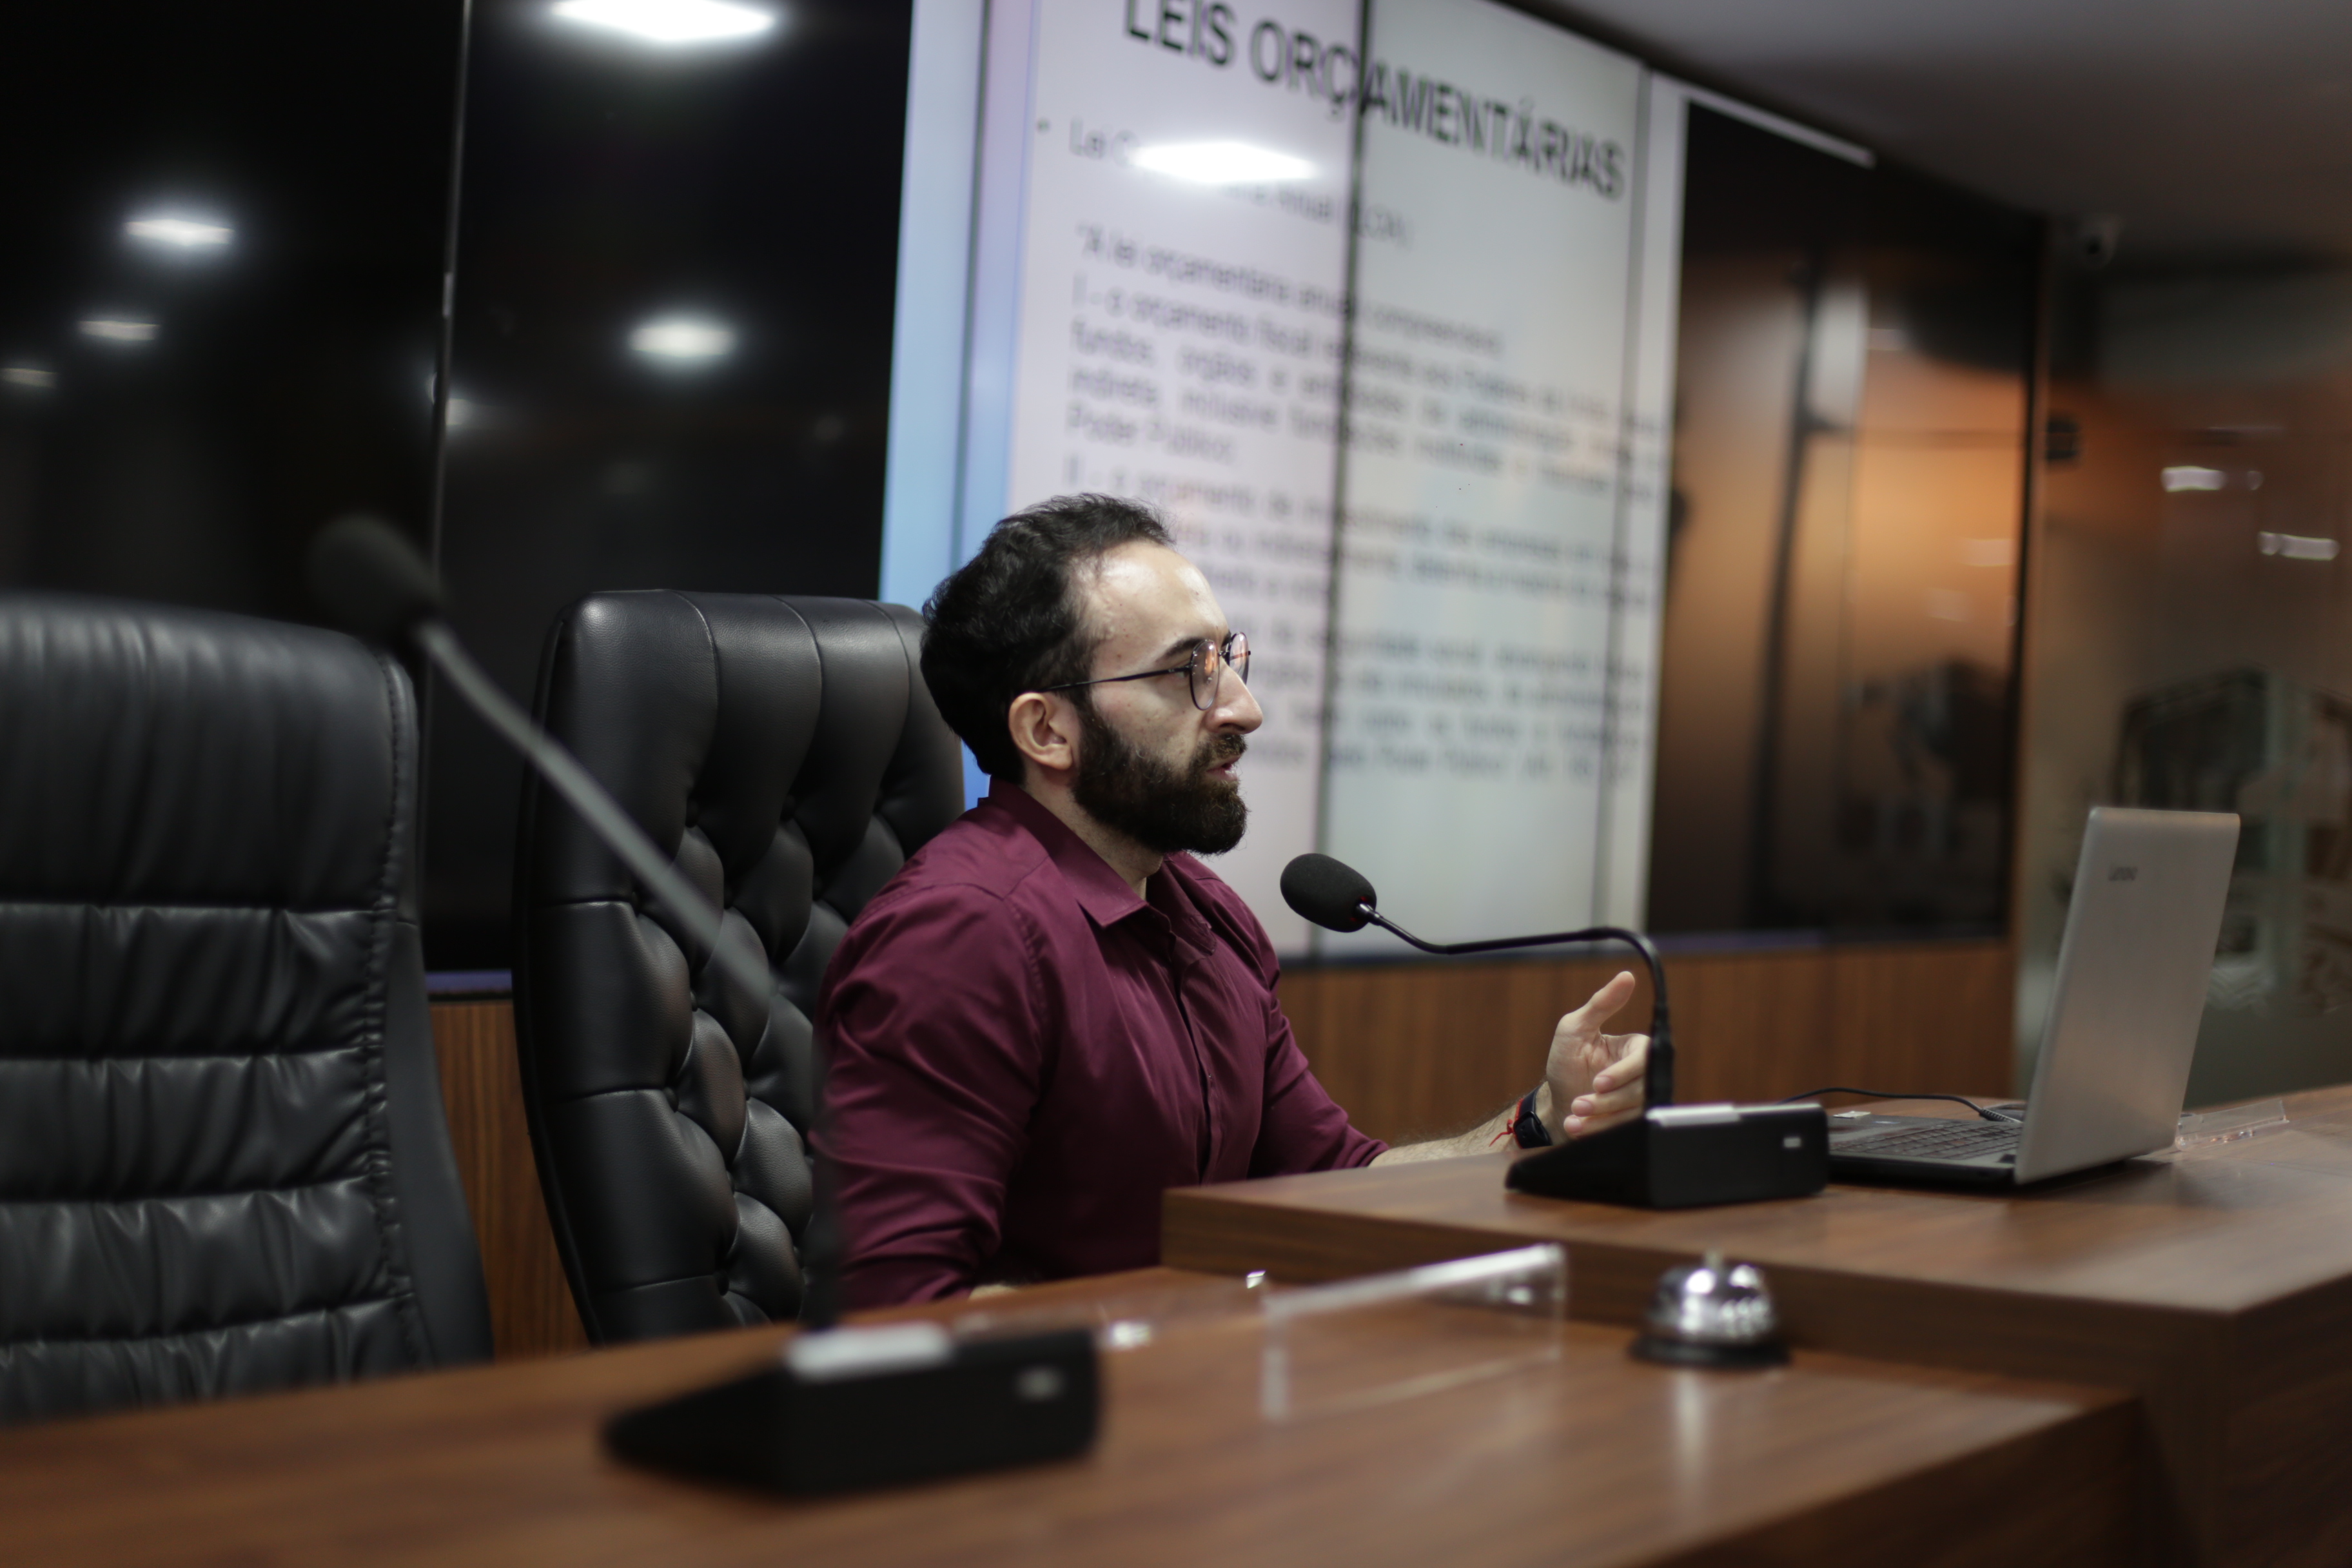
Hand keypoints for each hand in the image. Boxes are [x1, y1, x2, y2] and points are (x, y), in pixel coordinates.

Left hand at [1544, 971, 1649, 1138]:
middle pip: (1641, 1089)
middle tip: (1579, 1103)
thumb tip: (1626, 976)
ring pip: (1634, 1112)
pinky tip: (1577, 1128)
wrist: (1555, 1103)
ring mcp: (1639, 1101)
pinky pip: (1626, 1129)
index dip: (1623, 1073)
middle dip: (1607, 1100)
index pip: (1643, 1059)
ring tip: (1574, 1117)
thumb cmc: (1565, 1061)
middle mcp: (1643, 1075)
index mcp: (1635, 1048)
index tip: (1598, 1082)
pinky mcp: (1631, 1122)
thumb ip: (1601, 1004)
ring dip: (1601, 1118)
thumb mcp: (1575, 1027)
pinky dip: (1599, 1130)